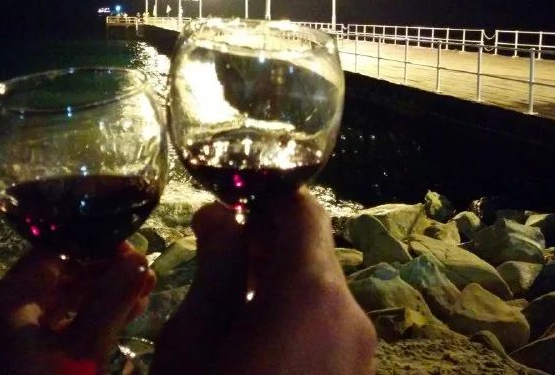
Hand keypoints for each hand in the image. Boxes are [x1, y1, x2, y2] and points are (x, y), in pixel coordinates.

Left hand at [0, 242, 155, 374]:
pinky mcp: (1, 368)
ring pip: (50, 307)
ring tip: (140, 299)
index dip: (98, 248)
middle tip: (144, 277)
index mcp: (4, 303)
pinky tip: (111, 327)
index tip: (136, 253)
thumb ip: (112, 301)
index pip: (55, 252)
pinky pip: (41, 333)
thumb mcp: (85, 352)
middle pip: (52, 278)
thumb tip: (138, 259)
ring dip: (94, 300)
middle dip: (101, 275)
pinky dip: (75, 326)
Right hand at [151, 189, 376, 374]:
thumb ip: (214, 268)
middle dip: (267, 239)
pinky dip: (295, 313)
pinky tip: (253, 334)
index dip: (266, 198)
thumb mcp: (194, 341)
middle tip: (218, 250)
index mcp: (312, 293)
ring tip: (229, 294)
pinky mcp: (356, 374)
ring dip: (279, 278)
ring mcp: (360, 351)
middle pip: (313, 250)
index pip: (303, 211)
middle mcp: (350, 314)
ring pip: (319, 289)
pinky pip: (327, 324)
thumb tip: (218, 214)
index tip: (228, 203)